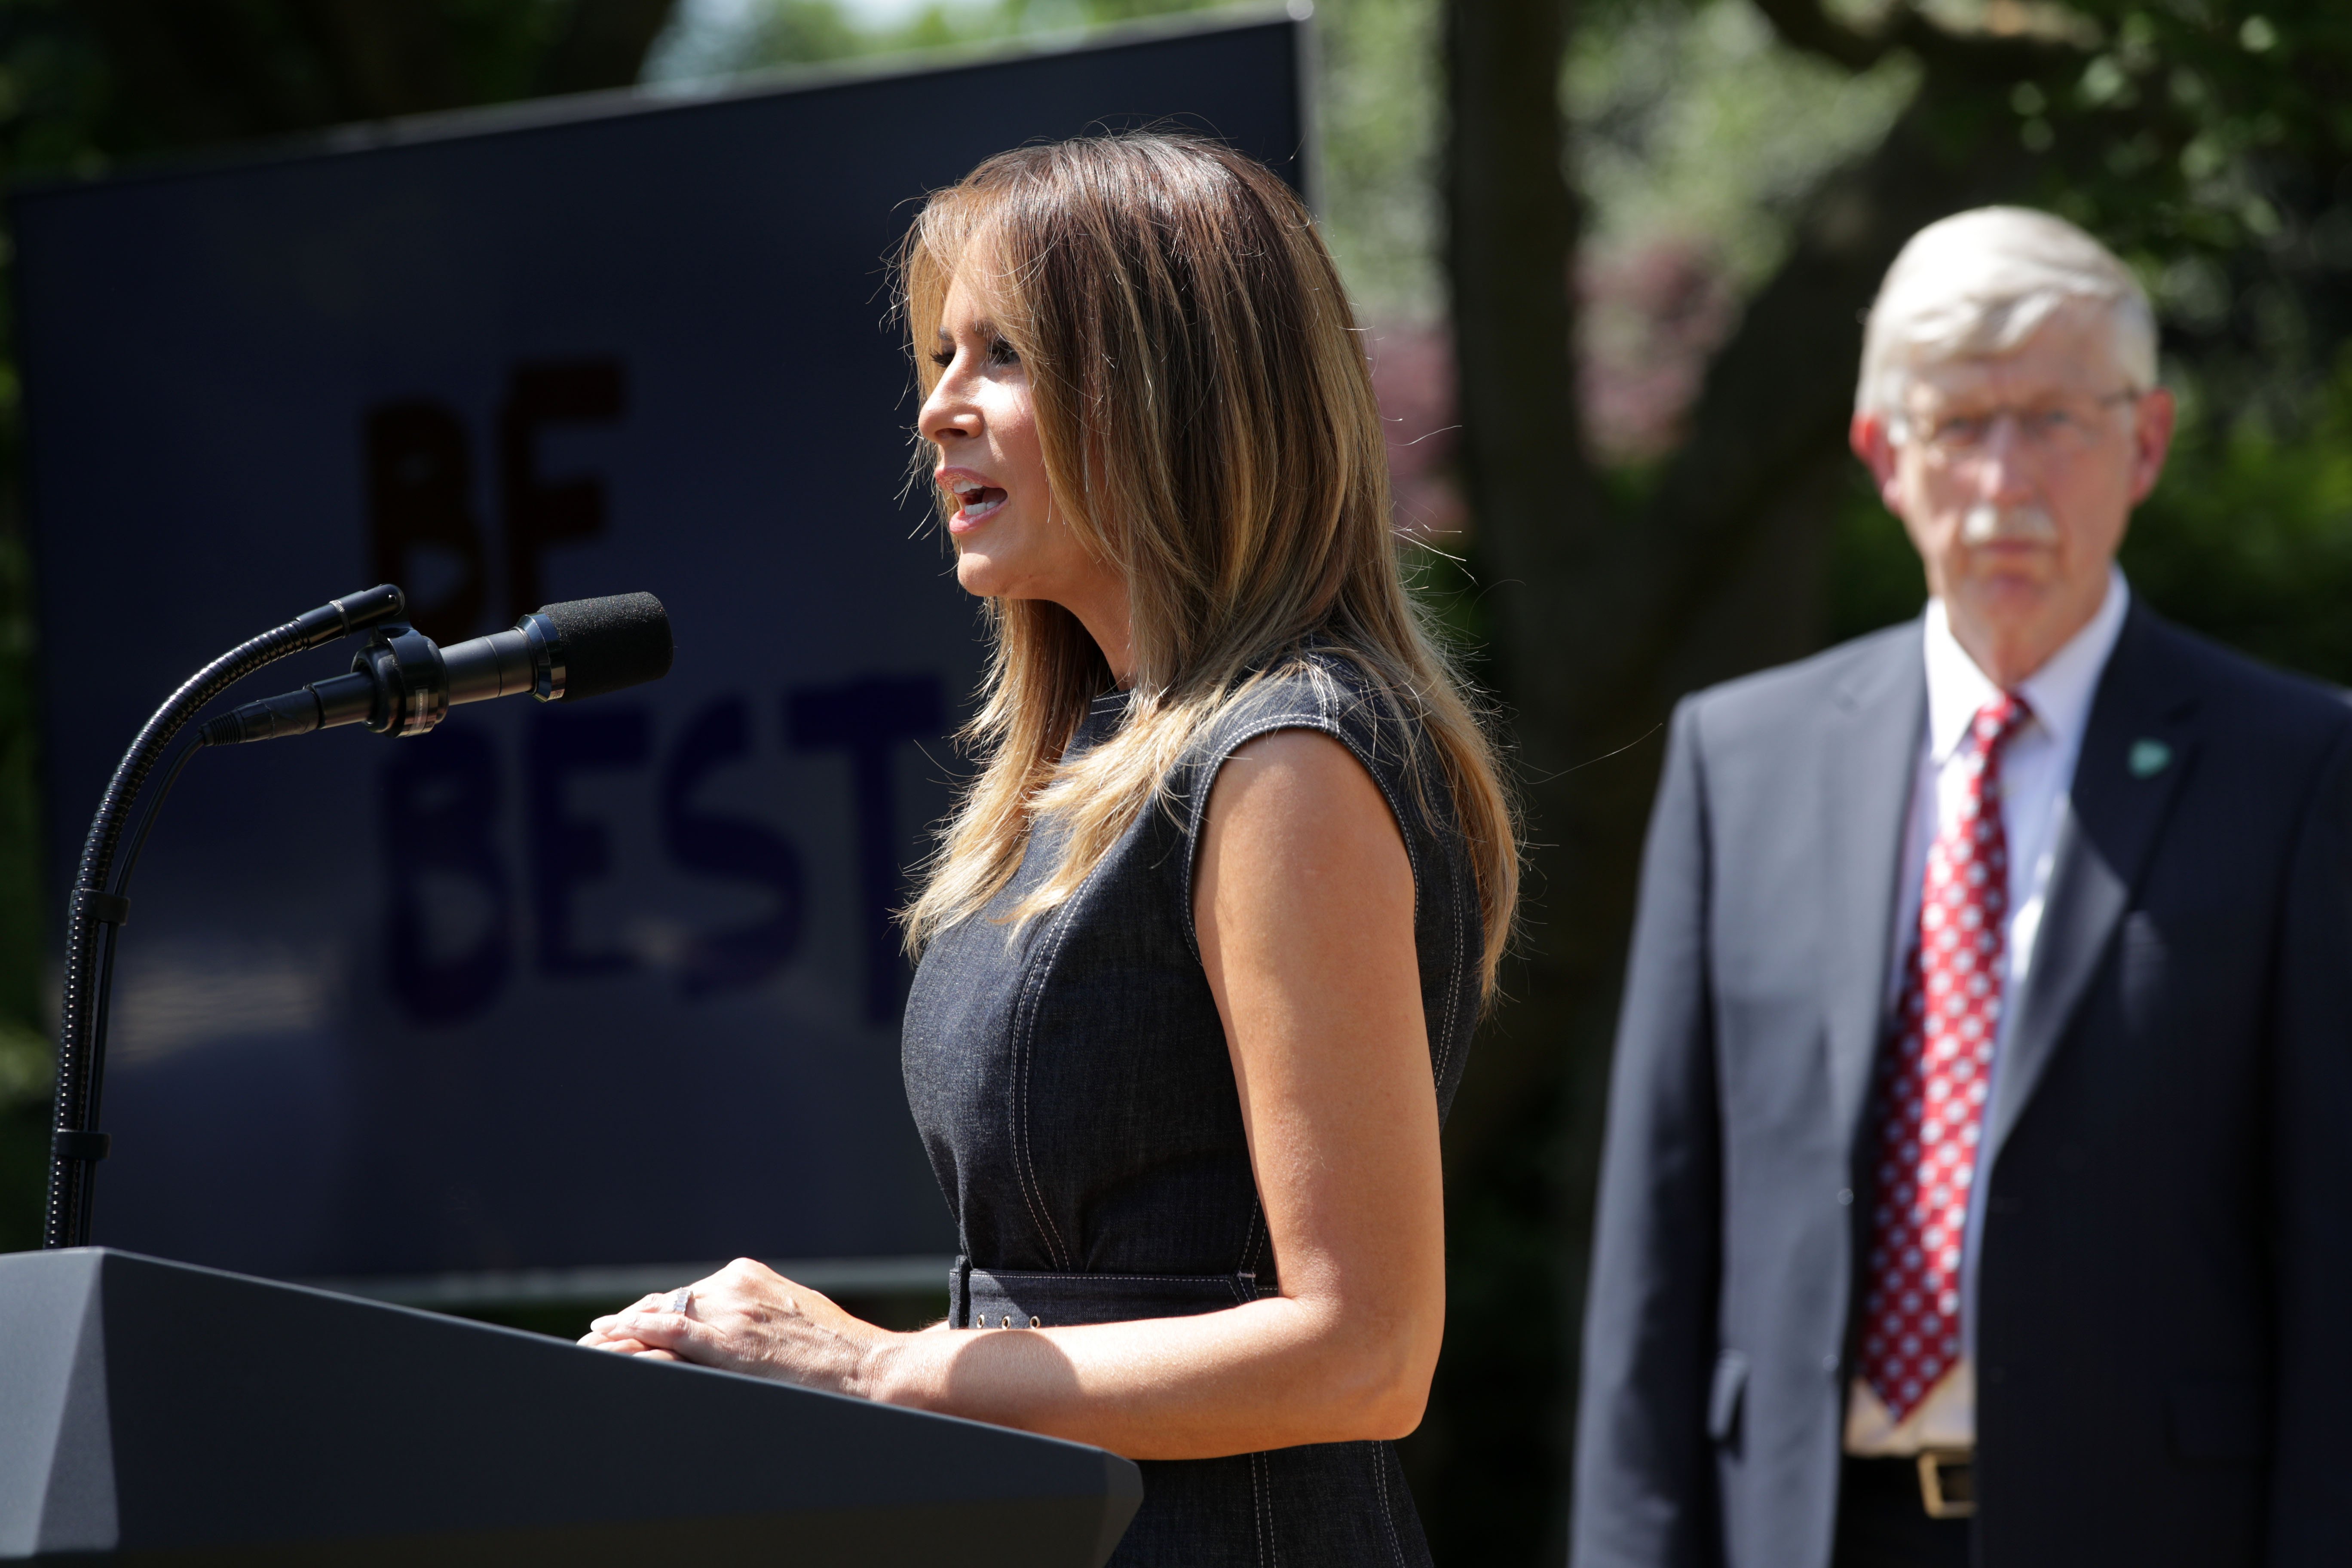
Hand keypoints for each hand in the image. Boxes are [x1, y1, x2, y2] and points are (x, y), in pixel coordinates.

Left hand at [576, 1258, 893, 1394]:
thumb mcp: (791, 1313)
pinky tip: (615, 1340)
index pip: (687, 1293)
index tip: (626, 1320)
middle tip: (597, 1334)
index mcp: (749, 1275)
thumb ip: (756, 1312)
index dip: (651, 1309)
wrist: (868, 1368)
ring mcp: (731, 1314)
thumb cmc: (838, 1350)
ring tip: (594, 1344)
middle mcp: (735, 1286)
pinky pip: (671, 1334)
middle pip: (667, 1302)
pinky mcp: (730, 1344)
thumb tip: (732, 1326)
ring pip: (661, 1315)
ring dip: (622, 1332)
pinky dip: (639, 1335)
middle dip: (630, 1321)